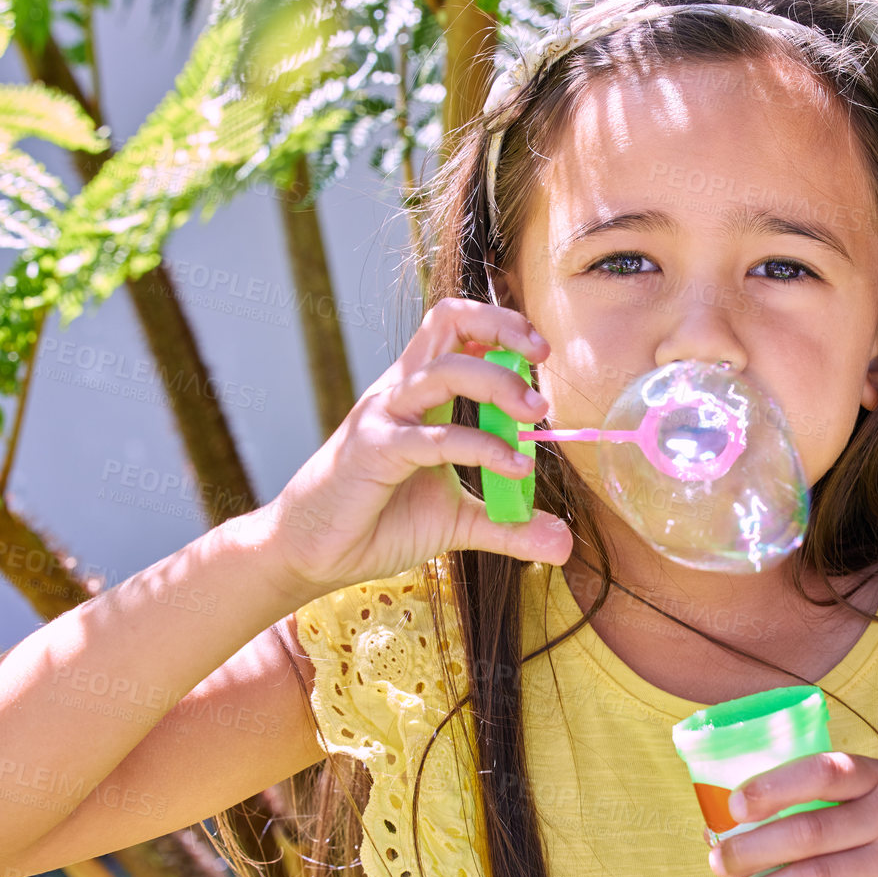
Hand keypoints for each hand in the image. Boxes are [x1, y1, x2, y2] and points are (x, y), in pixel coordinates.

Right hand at [267, 296, 573, 596]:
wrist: (314, 554)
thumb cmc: (379, 522)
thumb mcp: (457, 521)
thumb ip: (508, 524)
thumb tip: (563, 542)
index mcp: (419, 394)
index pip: (458, 327)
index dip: (502, 325)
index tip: (540, 353)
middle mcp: (401, 393)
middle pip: (448, 322)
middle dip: (503, 330)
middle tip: (543, 368)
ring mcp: (384, 418)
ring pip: (444, 371)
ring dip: (499, 385)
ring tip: (535, 414)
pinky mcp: (373, 452)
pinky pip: (434, 440)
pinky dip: (481, 448)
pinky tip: (513, 468)